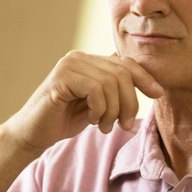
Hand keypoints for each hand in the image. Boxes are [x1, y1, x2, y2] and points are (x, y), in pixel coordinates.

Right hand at [5, 51, 163, 151]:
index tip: (158, 94)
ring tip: (103, 126)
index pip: (126, 63)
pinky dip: (99, 109)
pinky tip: (90, 120)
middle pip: (122, 73)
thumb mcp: (98, 105)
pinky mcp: (61, 78)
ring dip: (113, 110)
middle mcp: (79, 57)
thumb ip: (114, 90)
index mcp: (89, 61)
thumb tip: (147, 80)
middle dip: (129, 102)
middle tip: (123, 125)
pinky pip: (95, 90)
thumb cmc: (65, 120)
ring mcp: (69, 65)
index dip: (145, 78)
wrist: (33, 134)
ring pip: (111, 83)